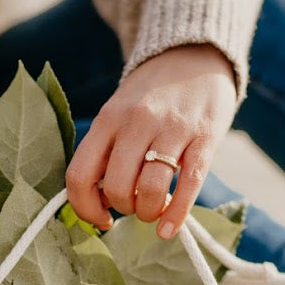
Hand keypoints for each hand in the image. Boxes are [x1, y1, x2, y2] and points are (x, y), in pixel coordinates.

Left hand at [65, 44, 236, 238]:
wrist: (194, 55)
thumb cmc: (152, 96)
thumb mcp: (117, 112)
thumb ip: (106, 150)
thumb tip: (98, 201)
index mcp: (107, 119)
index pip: (80, 174)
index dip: (85, 208)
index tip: (100, 218)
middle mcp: (136, 122)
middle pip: (117, 186)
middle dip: (124, 209)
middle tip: (134, 206)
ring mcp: (172, 129)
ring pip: (150, 189)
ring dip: (149, 212)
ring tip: (154, 210)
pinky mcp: (204, 137)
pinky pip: (189, 184)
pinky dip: (177, 215)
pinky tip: (169, 229)